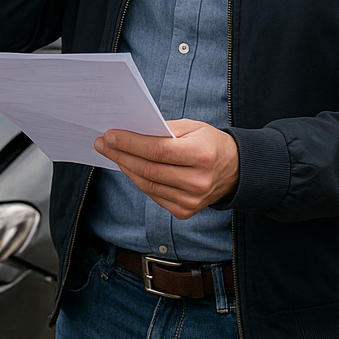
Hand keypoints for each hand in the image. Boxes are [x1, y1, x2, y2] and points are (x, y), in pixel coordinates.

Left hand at [93, 119, 238, 220]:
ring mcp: (191, 200)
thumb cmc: (210, 144)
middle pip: (148, 169)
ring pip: (147, 184)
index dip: (130, 143)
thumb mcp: (193, 127)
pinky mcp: (185, 211)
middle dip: (121, 155)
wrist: (235, 171)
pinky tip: (129, 168)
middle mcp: (197, 181)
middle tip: (103, 144)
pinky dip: (138, 180)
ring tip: (112, 154)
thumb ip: (164, 129)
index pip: (157, 150)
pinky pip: (153, 194)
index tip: (110, 135)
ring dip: (125, 168)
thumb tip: (131, 131)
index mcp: (201, 155)